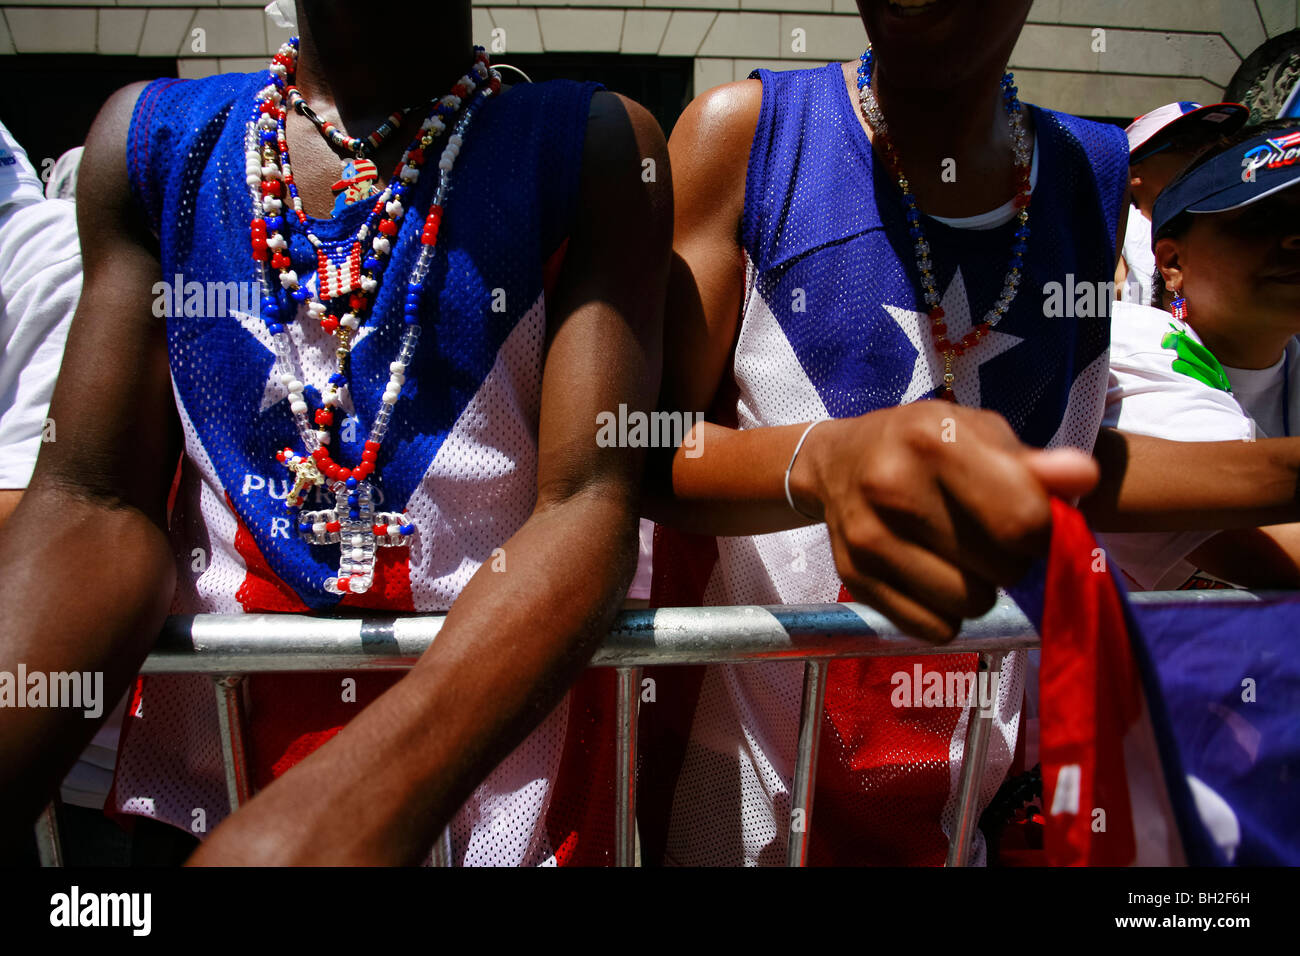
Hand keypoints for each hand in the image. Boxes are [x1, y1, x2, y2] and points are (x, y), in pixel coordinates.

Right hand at [791, 403, 1097, 641]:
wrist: (836, 462)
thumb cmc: (923, 444)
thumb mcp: (977, 433)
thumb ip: (1033, 462)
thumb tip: (1084, 478)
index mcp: (933, 441)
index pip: (1022, 520)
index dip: (1044, 530)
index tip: (1032, 521)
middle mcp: (893, 488)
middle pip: (1003, 569)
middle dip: (1011, 559)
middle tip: (989, 535)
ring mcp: (869, 538)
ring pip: (971, 604)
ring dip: (979, 587)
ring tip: (961, 554)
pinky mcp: (854, 580)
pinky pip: (935, 628)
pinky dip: (944, 611)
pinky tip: (933, 574)